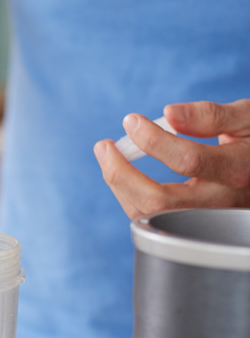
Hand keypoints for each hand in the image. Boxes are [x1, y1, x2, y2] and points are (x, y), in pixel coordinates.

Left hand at [94, 99, 249, 218]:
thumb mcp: (249, 118)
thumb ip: (212, 116)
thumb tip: (169, 113)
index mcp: (240, 170)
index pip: (189, 160)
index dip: (154, 140)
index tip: (132, 121)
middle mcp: (222, 202)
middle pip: (159, 201)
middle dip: (121, 174)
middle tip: (103, 146)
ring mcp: (206, 218)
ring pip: (150, 215)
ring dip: (120, 185)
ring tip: (108, 155)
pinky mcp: (192, 224)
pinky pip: (153, 217)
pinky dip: (130, 195)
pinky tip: (125, 172)